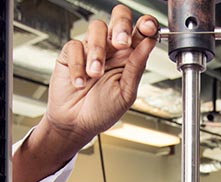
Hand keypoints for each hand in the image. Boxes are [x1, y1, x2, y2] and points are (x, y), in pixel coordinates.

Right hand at [13, 6, 157, 181]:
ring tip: (95, 74)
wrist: (76, 125)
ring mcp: (91, 49)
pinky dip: (78, 65)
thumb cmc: (102, 111)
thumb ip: (137, 67)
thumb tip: (149, 43)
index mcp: (130, 56)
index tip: (148, 28)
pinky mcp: (71, 54)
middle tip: (121, 43)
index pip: (141, 31)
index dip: (146, 24)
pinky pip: (74, 46)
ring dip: (97, 51)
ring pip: (96, 28)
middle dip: (121, 25)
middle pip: (119, 17)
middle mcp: (112, 49)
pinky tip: (80, 82)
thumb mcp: (126, 93)